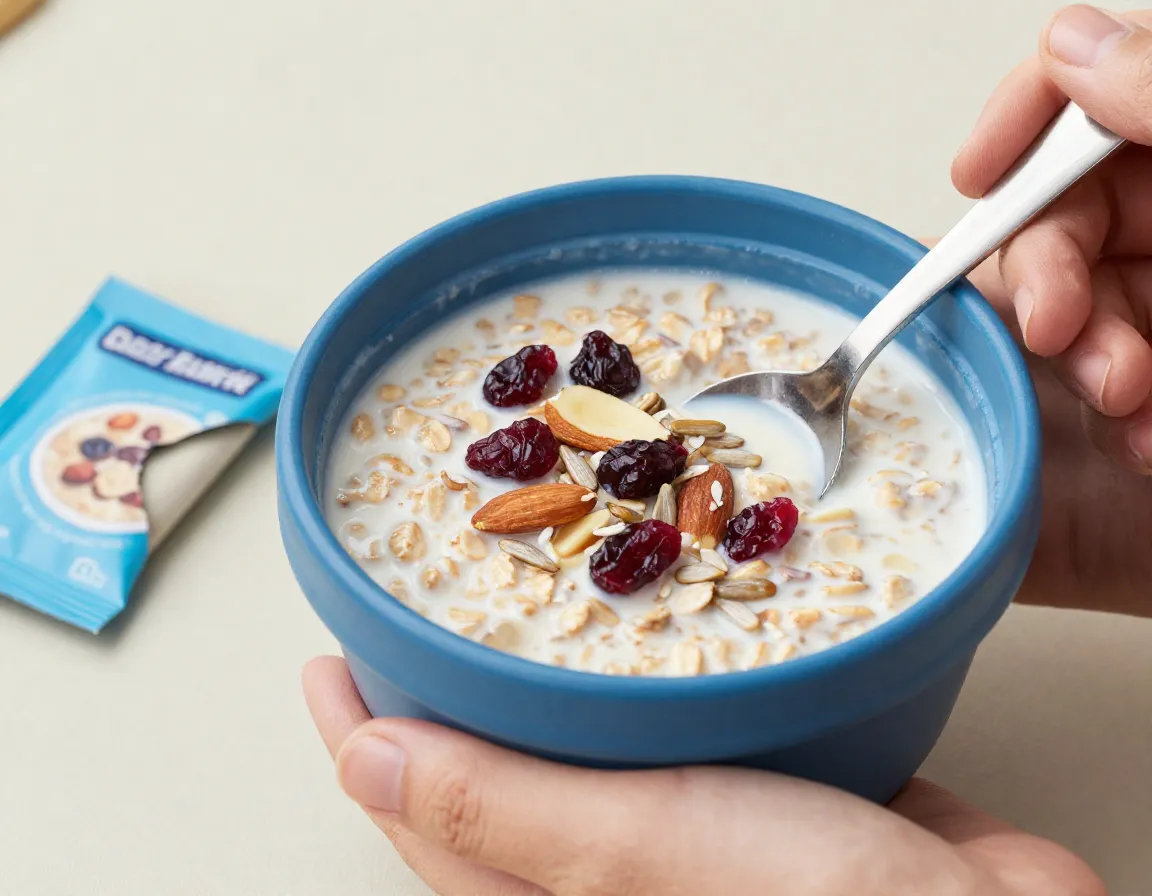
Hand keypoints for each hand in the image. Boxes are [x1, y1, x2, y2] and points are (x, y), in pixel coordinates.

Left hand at [303, 656, 1101, 895]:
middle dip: (444, 688)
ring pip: (581, 735)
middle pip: (492, 769)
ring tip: (510, 588)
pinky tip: (643, 611)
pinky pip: (668, 719)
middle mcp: (608, 863)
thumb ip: (505, 810)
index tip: (324, 663)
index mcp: (553, 895)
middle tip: (411, 605)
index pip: (420, 814)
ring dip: (541, 666)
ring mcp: (682, 821)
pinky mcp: (753, 782)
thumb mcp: (641, 853)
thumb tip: (363, 765)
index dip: (361, 734)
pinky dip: (641, 665)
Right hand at [946, 4, 1151, 616]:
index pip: (1098, 88)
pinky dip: (1124, 414)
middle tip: (1055, 329)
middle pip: (1072, 208)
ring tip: (1127, 401)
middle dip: (1049, 274)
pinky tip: (1147, 438)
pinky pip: (1121, 372)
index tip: (981, 177)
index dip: (1027, 121)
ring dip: (1088, 356)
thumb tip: (1075, 47)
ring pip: (1087, 302)